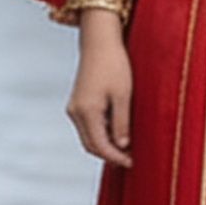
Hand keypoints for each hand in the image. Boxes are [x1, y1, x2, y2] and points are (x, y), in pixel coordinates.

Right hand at [68, 11, 133, 166]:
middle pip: (91, 145)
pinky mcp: (77, 103)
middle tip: (130, 159)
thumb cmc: (114, 64)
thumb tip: (122, 146)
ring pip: (88, 136)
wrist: (99, 42)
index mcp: (87, 111)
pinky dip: (101, 133)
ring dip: (105, 145)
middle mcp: (76, 112)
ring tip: (126, 148)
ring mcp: (74, 107)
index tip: (131, 163)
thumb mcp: (123, 95)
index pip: (100, 146)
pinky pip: (87, 126)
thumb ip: (122, 123)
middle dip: (109, 155)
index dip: (115, 157)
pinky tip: (116, 132)